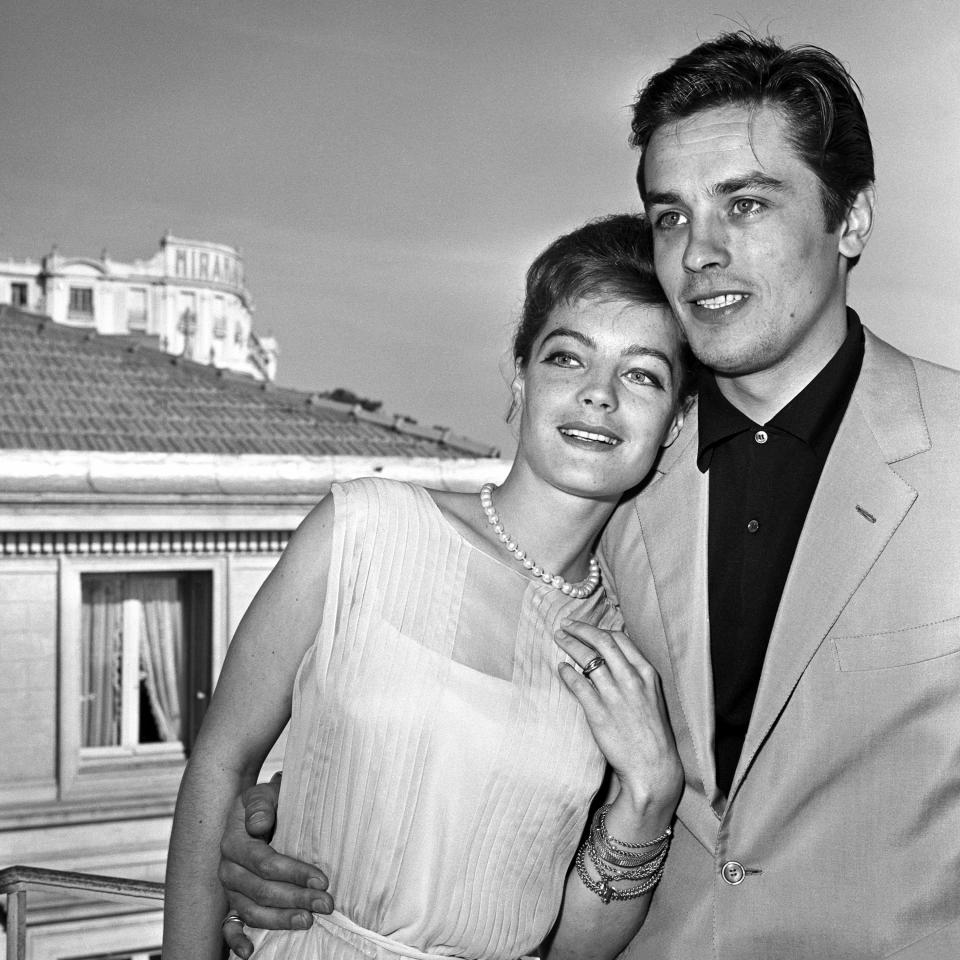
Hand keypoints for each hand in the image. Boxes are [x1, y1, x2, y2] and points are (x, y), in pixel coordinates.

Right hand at [218, 775, 333, 957]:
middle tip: (326, 903)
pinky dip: (236, 941)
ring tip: (309, 921)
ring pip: (252, 911)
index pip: (265, 862)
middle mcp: (228, 868)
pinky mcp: (232, 902)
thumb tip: (258, 825)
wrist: (255, 810)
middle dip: (296, 898)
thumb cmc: (267, 802)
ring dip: (281, 920)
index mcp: (234, 841)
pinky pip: (229, 927)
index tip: (322, 879)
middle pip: (261, 890)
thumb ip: (261, 804)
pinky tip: (250, 953)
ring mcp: (230, 888)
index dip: (294, 873)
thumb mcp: (265, 793)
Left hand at [555, 621, 682, 820]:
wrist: (653, 767)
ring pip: (587, 659)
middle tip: (565, 625)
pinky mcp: (598, 713)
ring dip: (570, 645)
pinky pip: (578, 685)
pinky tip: (561, 668)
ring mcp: (614, 696)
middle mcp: (631, 680)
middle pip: (601, 642)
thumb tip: (613, 656)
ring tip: (558, 639)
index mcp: (646, 673)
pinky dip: (567, 672)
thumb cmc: (652, 732)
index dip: (599, 629)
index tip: (585, 627)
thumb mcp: (652, 695)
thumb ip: (635, 674)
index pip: (619, 639)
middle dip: (580, 629)